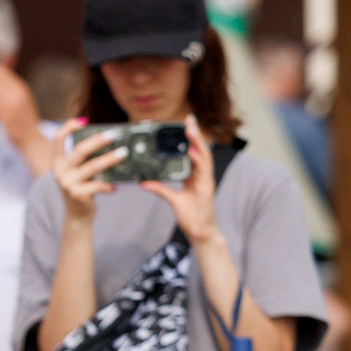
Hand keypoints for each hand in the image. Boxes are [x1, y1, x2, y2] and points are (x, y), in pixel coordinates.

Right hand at [52, 120, 122, 221]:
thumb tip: (109, 142)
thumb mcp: (79, 172)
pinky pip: (96, 186)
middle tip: (114, 135)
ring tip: (124, 153)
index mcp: (58, 162)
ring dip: (109, 159)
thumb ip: (86, 159)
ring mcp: (66, 183)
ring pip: (92, 166)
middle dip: (98, 140)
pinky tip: (115, 187)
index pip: (58, 139)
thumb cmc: (82, 189)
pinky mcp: (76, 195)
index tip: (84, 121)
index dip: (69, 127)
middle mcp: (59, 171)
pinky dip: (107, 185)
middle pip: (79, 150)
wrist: (76, 216)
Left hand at [140, 117, 220, 248]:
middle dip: (193, 134)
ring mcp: (205, 180)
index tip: (178, 125)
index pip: (189, 152)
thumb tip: (143, 180)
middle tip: (188, 118)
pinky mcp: (207, 188)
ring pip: (203, 156)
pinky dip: (197, 160)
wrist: (199, 233)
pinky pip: (203, 172)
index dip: (186, 139)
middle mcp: (201, 175)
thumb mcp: (171, 199)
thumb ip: (159, 188)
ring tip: (190, 128)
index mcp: (193, 175)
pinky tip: (192, 151)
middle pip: (198, 150)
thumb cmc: (190, 216)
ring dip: (197, 142)